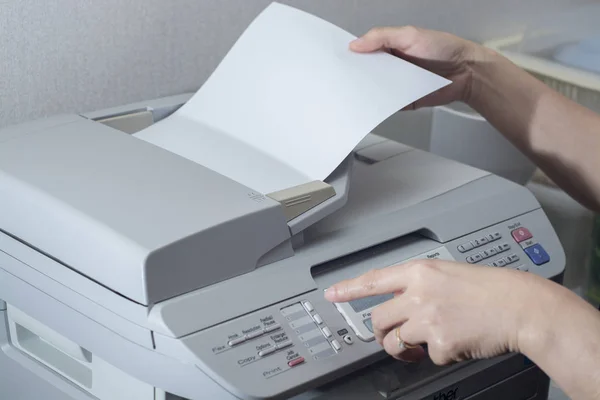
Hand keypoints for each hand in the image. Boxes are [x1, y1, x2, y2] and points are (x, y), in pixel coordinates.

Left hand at [324, 259, 541, 364]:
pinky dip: (439, 355)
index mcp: (420, 272)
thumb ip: (421, 285)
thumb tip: (401, 302)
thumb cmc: (490, 289)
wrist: (520, 306)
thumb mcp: (448, 273)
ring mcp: (427, 318)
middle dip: (381, 334)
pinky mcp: (439, 342)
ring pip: (396, 341)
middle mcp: (418, 293)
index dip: (348, 288)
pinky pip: (427, 356)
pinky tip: (456, 343)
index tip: (331, 294)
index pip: (373, 279)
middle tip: (391, 339)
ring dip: (404, 349)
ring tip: (422, 347)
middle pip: (378, 319)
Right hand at [350, 26, 488, 108]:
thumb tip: (354, 45)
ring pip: (375, 90)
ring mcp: (396, 84)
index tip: (337, 62)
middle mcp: (391, 66)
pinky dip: (380, 106)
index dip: (352, 56)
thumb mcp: (409, 35)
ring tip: (350, 96)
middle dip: (356, 77)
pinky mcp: (403, 101)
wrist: (466, 73)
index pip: (365, 52)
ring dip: (366, 92)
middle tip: (340, 82)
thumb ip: (381, 37)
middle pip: (367, 73)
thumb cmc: (442, 48)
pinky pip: (387, 104)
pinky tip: (370, 107)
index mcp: (389, 47)